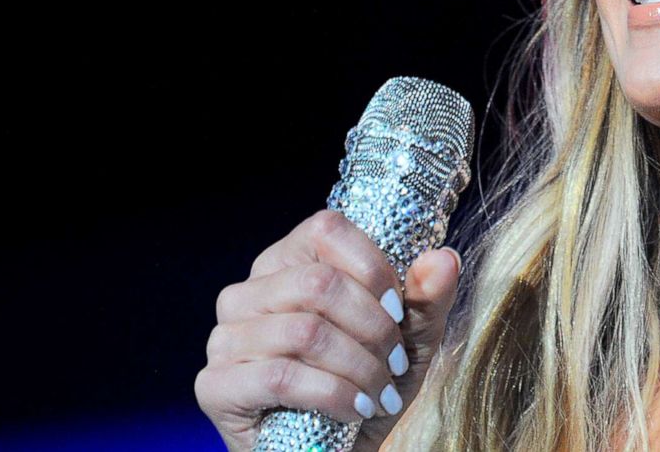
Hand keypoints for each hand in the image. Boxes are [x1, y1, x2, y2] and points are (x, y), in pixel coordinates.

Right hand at [195, 208, 460, 451]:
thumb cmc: (369, 386)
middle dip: (373, 327)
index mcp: (289, 262)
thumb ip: (427, 298)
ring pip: (304, 331)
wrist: (339, 451)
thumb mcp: (411, 342)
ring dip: (359, 366)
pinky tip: (357, 410)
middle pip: (318, 283)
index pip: (326, 229)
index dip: (371, 266)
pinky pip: (281, 376)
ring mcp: (225, 338)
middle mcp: (248, 292)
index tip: (399, 310)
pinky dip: (334, 394)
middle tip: (396, 362)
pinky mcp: (216, 385)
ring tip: (381, 392)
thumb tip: (444, 258)